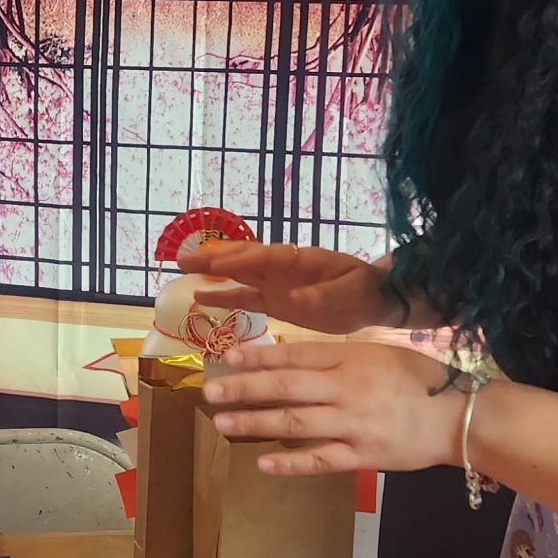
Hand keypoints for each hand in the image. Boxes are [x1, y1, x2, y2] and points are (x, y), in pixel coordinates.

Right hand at [180, 241, 401, 335]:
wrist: (375, 299)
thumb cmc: (366, 290)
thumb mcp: (352, 292)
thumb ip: (326, 296)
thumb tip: (297, 299)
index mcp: (301, 261)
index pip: (265, 257)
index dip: (240, 260)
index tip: (213, 264)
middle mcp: (283, 268)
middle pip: (243, 258)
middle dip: (214, 258)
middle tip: (182, 258)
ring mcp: (277, 283)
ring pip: (238, 274)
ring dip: (212, 272)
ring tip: (183, 270)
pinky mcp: (276, 301)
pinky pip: (244, 297)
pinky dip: (223, 297)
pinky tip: (200, 299)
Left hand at [200, 340, 462, 474]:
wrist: (459, 418)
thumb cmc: (422, 380)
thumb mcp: (382, 353)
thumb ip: (342, 357)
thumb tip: (297, 361)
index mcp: (353, 358)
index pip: (296, 354)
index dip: (260, 356)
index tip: (228, 357)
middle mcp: (348, 389)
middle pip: (287, 386)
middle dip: (245, 388)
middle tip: (209, 391)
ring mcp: (353, 424)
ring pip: (295, 422)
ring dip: (255, 422)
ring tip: (223, 422)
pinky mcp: (363, 455)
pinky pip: (320, 459)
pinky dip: (290, 462)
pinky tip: (263, 463)